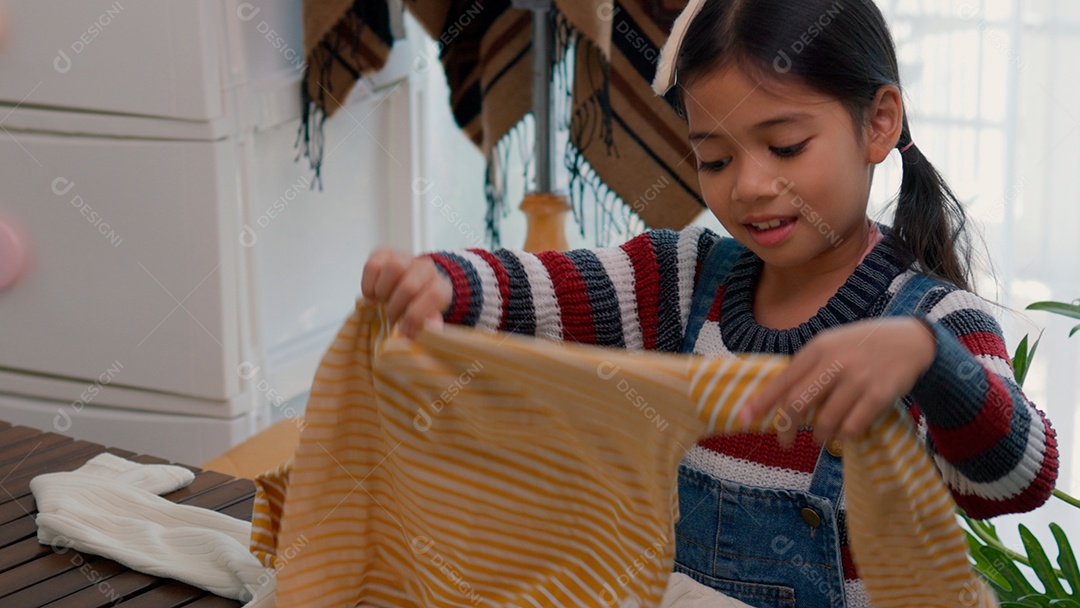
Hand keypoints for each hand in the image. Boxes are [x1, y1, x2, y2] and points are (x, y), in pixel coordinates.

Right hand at [361, 246, 452, 337]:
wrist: (411, 282)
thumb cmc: (418, 304)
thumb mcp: (428, 317)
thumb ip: (430, 325)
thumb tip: (431, 328)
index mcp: (440, 285)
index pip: (434, 295)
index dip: (417, 315)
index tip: (404, 330)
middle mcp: (425, 268)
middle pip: (409, 285)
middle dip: (395, 307)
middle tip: (391, 317)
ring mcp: (405, 257)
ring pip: (393, 268)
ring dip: (383, 292)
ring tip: (382, 302)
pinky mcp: (384, 253)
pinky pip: (372, 265)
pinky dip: (368, 285)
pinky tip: (372, 295)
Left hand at [739, 317, 936, 446]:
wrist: (910, 340)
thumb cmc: (861, 346)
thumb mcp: (831, 345)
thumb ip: (807, 368)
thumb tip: (778, 401)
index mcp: (817, 348)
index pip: (782, 380)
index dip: (761, 402)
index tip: (743, 418)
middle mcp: (834, 362)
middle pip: (798, 404)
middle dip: (786, 429)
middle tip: (783, 442)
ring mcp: (857, 379)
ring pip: (825, 421)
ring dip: (818, 436)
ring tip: (819, 437)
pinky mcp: (879, 395)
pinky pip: (852, 427)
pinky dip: (843, 436)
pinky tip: (844, 434)